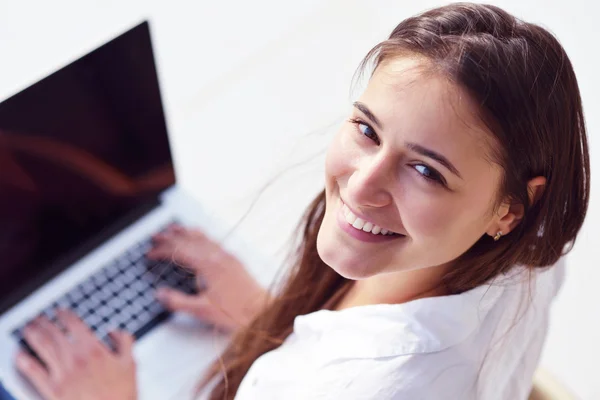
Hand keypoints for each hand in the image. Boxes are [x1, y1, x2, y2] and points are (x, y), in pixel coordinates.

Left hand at [15, 310, 136, 399]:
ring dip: (33, 335)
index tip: (60, 312)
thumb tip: (114, 332)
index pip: (73, 324)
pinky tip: (21, 355)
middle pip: (53, 333)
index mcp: (93, 349)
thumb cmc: (121, 394)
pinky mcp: (53, 390)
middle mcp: (75, 358)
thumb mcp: (130, 363)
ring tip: (28, 329)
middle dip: (44, 322)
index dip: (64, 314)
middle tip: (38, 318)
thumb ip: (124, 342)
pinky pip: (34, 372)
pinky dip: (25, 362)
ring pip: (42, 348)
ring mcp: (62, 374)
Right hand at [147, 224, 270, 331]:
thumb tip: (160, 294)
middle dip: (170, 237)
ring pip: (203, 238)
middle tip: (155, 236)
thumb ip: (178, 302)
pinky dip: (202, 237)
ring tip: (175, 228)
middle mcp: (218, 257)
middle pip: (189, 241)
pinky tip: (201, 238)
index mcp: (207, 266)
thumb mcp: (202, 311)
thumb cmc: (235, 312)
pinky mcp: (235, 261)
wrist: (262, 311)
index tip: (149, 254)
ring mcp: (227, 257)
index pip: (179, 252)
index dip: (161, 251)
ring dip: (186, 232)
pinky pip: (214, 242)